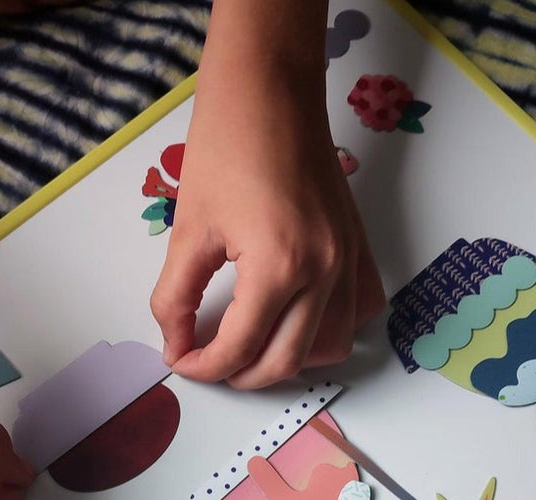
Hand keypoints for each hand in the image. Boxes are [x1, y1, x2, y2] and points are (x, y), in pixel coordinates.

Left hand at [150, 12, 383, 389]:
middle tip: (209, 362)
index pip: (240, 348)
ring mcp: (348, 260)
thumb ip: (175, 298)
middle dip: (241, 374)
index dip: (202, 366)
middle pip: (286, 362)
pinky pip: (360, 311)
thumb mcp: (189, 229)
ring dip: (290, 360)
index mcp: (280, 266)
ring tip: (254, 346)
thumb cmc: (227, 144)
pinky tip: (299, 320)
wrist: (272, 89)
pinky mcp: (359, 246)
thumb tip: (175, 344)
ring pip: (331, 347)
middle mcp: (325, 271)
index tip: (179, 360)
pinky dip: (332, 330)